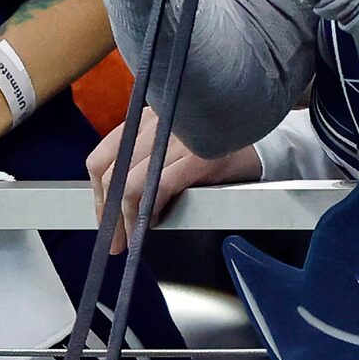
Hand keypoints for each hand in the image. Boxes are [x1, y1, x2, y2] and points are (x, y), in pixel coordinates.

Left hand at [87, 108, 257, 251]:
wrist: (261, 146)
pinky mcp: (199, 157)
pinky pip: (159, 187)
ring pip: (130, 184)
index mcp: (145, 119)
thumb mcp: (168, 148)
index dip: (97, 194)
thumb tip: (110, 200)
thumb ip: (140, 162)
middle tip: (115, 240)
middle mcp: (157, 122)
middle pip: (112, 173)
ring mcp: (177, 138)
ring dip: (127, 219)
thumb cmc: (212, 150)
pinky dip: (149, 210)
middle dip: (109, 214)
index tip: (103, 216)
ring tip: (132, 237)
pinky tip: (153, 222)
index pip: (102, 157)